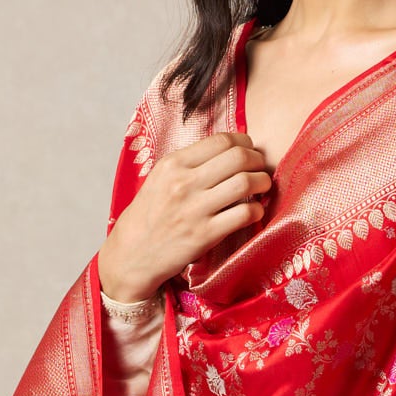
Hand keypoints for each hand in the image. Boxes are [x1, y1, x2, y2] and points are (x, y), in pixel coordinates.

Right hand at [98, 132, 270, 302]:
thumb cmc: (149, 216)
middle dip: (257, 160)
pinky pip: (244, 214)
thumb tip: (228, 150)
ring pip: (245, 182)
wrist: (132, 255)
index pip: (222, 140)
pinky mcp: (205, 235)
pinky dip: (257, 210)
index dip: (244, 143)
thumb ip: (190, 163)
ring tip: (262, 187)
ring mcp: (195, 209)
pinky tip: (254, 212)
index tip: (249, 151)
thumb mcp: (160, 179)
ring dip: (263, 182)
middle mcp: (183, 182)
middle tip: (260, 168)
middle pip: (238, 157)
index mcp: (173, 164)